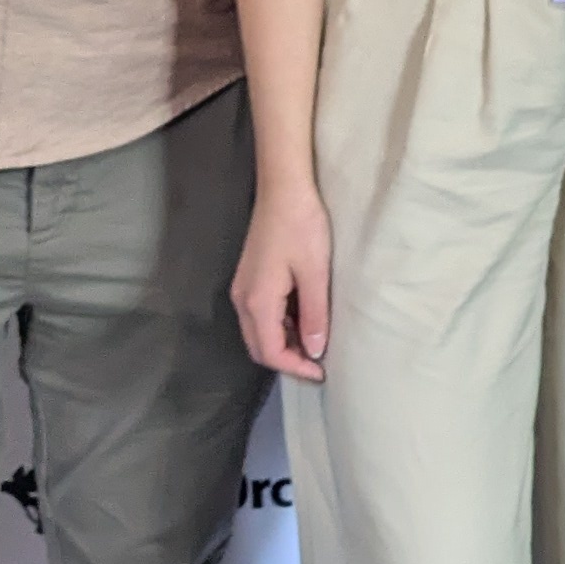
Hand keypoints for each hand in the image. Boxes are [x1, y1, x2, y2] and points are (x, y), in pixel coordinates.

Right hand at [228, 182, 332, 383]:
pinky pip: (260, 316)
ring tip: (314, 344)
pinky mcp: (249, 280)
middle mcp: (242, 300)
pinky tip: (302, 321)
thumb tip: (314, 351)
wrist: (283, 190)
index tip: (322, 373)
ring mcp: (242, 289)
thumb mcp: (315, 273)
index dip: (295, 368)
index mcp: (257, 302)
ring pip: (258, 332)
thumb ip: (314, 315)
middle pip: (259, 347)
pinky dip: (279, 327)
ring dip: (284, 344)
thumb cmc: (303, 228)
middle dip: (287, 361)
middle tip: (318, 364)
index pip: (270, 352)